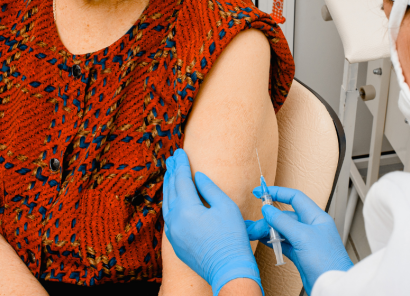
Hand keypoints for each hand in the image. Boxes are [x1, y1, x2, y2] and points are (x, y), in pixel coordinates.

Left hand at [163, 149, 262, 295]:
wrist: (228, 269)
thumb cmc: (231, 238)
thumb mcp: (225, 207)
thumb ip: (209, 189)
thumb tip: (199, 177)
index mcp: (186, 210)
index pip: (181, 180)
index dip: (181, 164)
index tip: (180, 152)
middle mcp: (174, 221)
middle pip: (171, 190)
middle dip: (172, 173)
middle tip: (173, 159)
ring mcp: (173, 233)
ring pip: (167, 204)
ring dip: (169, 187)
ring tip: (171, 175)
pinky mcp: (176, 243)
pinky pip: (169, 217)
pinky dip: (171, 203)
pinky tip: (174, 199)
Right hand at [245, 187, 352, 294]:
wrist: (331, 286)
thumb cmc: (327, 262)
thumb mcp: (303, 236)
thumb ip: (283, 222)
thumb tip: (267, 210)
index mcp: (316, 217)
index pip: (295, 198)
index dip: (278, 193)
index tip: (262, 192)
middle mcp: (311, 227)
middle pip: (285, 216)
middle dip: (268, 219)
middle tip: (253, 225)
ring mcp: (305, 241)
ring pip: (282, 231)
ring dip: (267, 231)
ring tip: (253, 234)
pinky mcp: (301, 254)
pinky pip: (283, 243)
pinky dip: (273, 241)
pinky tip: (263, 241)